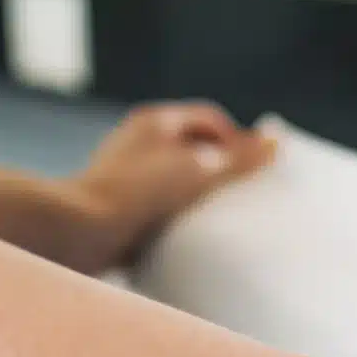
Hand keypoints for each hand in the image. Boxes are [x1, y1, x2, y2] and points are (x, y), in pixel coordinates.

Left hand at [68, 102, 276, 271]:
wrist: (78, 233)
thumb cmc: (139, 195)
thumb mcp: (199, 171)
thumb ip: (240, 158)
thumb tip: (278, 140)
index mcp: (155, 122)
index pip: (210, 119)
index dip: (238, 141)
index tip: (255, 170)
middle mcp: (137, 142)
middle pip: (193, 147)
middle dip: (220, 168)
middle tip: (243, 195)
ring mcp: (124, 174)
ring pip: (174, 178)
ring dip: (198, 195)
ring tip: (217, 220)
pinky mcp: (116, 207)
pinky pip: (157, 206)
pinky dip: (176, 216)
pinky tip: (186, 237)